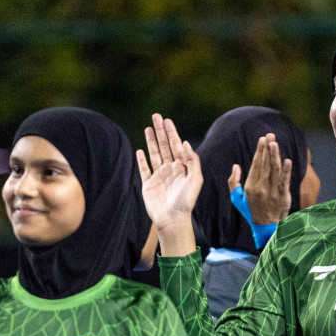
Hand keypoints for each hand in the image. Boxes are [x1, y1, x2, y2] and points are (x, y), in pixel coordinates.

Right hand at [136, 114, 202, 254]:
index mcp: (182, 168)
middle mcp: (170, 170)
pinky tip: (140, 150)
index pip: (176, 145)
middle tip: (156, 116)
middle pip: (164, 146)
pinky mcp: (148, 185)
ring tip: (148, 128)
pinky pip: (144, 169)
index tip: (167, 120)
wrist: (173, 219)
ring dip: (151, 141)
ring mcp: (158, 177)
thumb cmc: (186, 201)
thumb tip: (185, 143)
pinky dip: (141, 160)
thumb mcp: (196, 179)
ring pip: (154, 154)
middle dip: (161, 131)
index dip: (172, 132)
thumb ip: (192, 160)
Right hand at [235, 133, 292, 224]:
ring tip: (275, 143)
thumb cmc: (251, 209)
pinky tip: (287, 160)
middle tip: (270, 135)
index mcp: (250, 186)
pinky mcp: (282, 196)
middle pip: (265, 164)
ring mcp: (271, 192)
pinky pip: (284, 181)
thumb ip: (234, 181)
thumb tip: (235, 166)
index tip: (262, 139)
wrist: (266, 226)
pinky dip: (286, 171)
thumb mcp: (237, 198)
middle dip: (267, 148)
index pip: (256, 164)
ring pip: (274, 170)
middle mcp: (260, 187)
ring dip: (275, 155)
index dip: (259, 151)